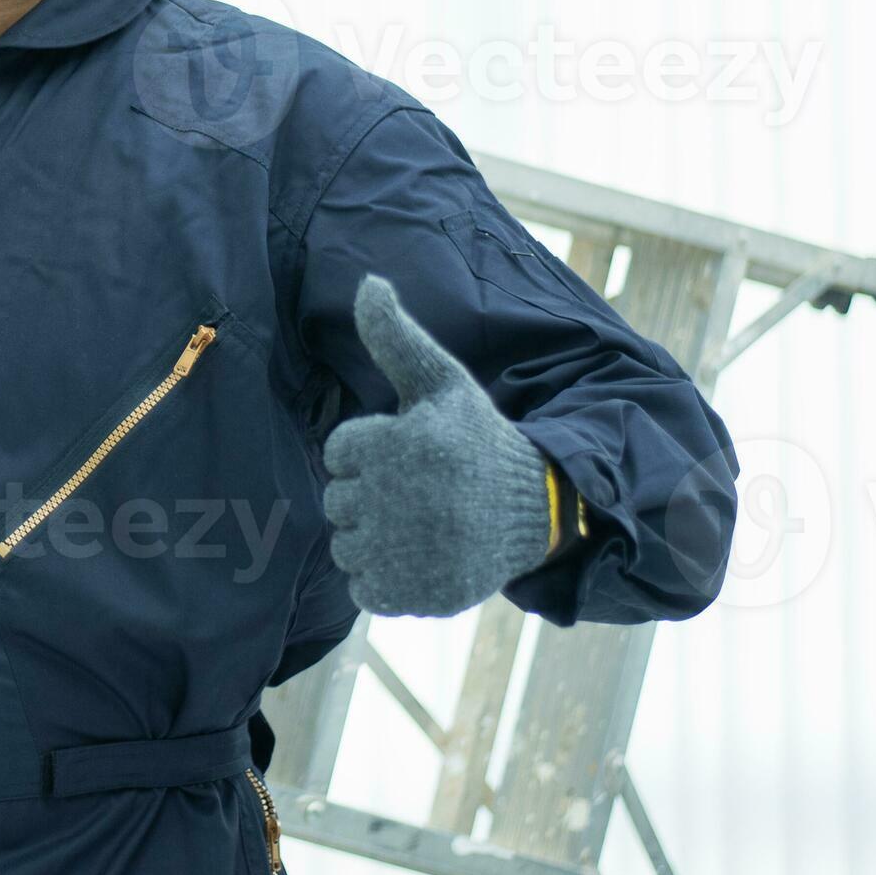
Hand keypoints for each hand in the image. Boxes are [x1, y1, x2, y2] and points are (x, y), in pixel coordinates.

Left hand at [318, 273, 556, 617]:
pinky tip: (423, 557)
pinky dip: (385, 579)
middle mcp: (399, 498)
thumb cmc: (477, 440)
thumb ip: (395, 336)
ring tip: (424, 523)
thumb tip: (367, 281)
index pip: (338, 453)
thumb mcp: (440, 381)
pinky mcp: (416, 593)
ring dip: (375, 539)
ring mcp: (407, 550)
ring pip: (347, 547)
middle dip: (371, 496)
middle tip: (422, 491)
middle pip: (338, 503)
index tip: (413, 454)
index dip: (371, 453)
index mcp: (398, 444)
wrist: (537, 509)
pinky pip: (364, 588)